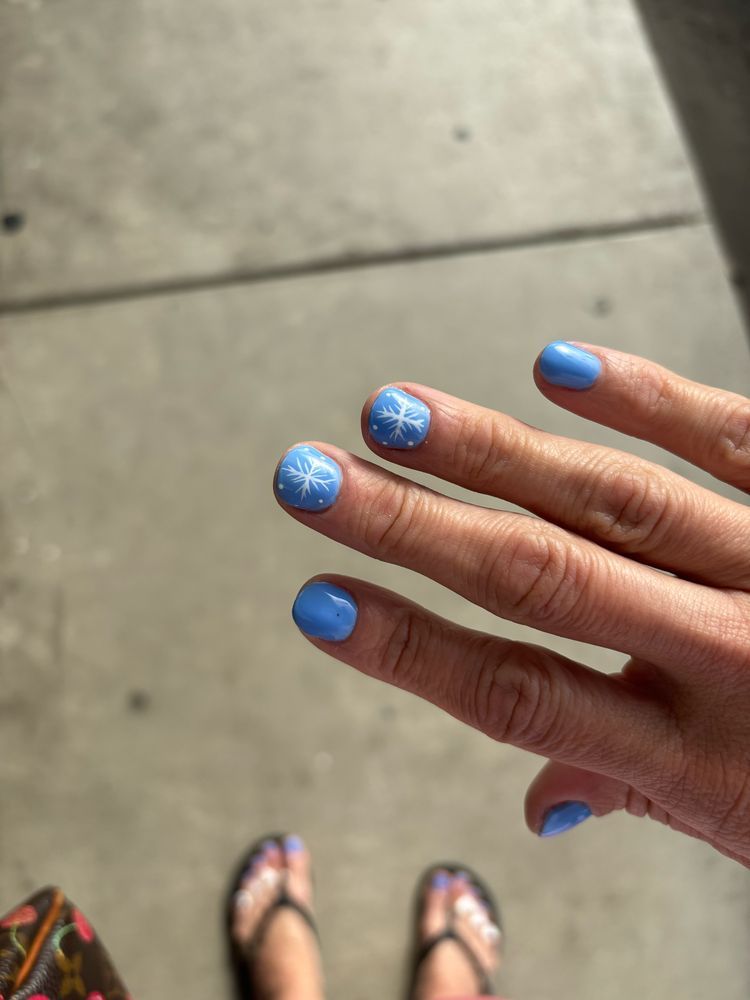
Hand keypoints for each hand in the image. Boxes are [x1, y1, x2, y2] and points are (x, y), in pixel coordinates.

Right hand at [274, 342, 749, 864]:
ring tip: (393, 412)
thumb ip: (638, 795)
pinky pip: (736, 440)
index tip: (313, 599)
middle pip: (544, 579)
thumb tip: (540, 806)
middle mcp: (736, 657)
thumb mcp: (746, 824)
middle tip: (308, 477)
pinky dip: (650, 399)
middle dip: (411, 526)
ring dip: (496, 450)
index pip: (520, 694)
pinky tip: (557, 366)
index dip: (409, 649)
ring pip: (618, 498)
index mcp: (703, 758)